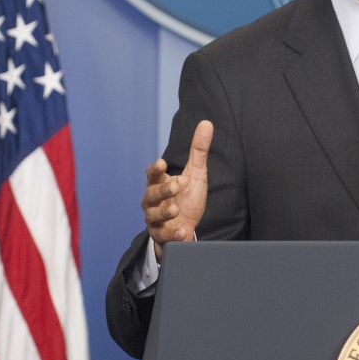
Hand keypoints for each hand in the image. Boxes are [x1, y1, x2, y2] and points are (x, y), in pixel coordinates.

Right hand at [140, 120, 212, 262]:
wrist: (186, 228)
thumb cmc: (187, 198)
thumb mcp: (195, 174)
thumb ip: (198, 150)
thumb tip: (207, 123)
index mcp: (159, 183)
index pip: (152, 174)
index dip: (155, 169)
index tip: (162, 163)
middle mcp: (153, 201)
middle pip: (151, 195)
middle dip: (162, 191)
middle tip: (175, 187)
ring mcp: (155, 220)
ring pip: (153, 216)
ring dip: (164, 213)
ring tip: (176, 209)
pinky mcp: (162, 236)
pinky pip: (164, 236)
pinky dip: (173, 233)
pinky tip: (183, 231)